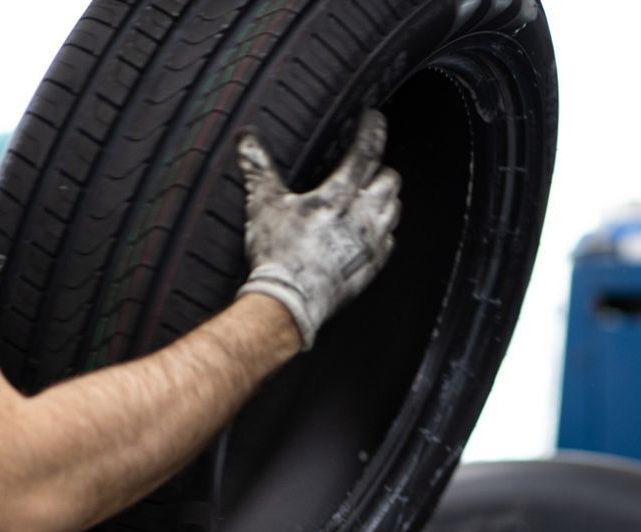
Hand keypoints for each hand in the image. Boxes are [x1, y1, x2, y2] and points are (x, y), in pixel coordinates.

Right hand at [236, 110, 401, 351]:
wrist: (291, 302)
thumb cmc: (279, 255)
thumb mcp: (263, 205)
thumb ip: (258, 167)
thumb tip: (246, 137)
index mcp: (339, 195)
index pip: (366, 152)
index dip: (373, 130)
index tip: (373, 119)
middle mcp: (363, 216)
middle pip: (390, 180)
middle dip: (381, 168)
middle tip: (369, 164)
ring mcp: (371, 243)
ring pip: (394, 209)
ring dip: (386, 198)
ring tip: (373, 193)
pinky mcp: (372, 267)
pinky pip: (389, 241)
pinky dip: (383, 230)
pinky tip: (370, 230)